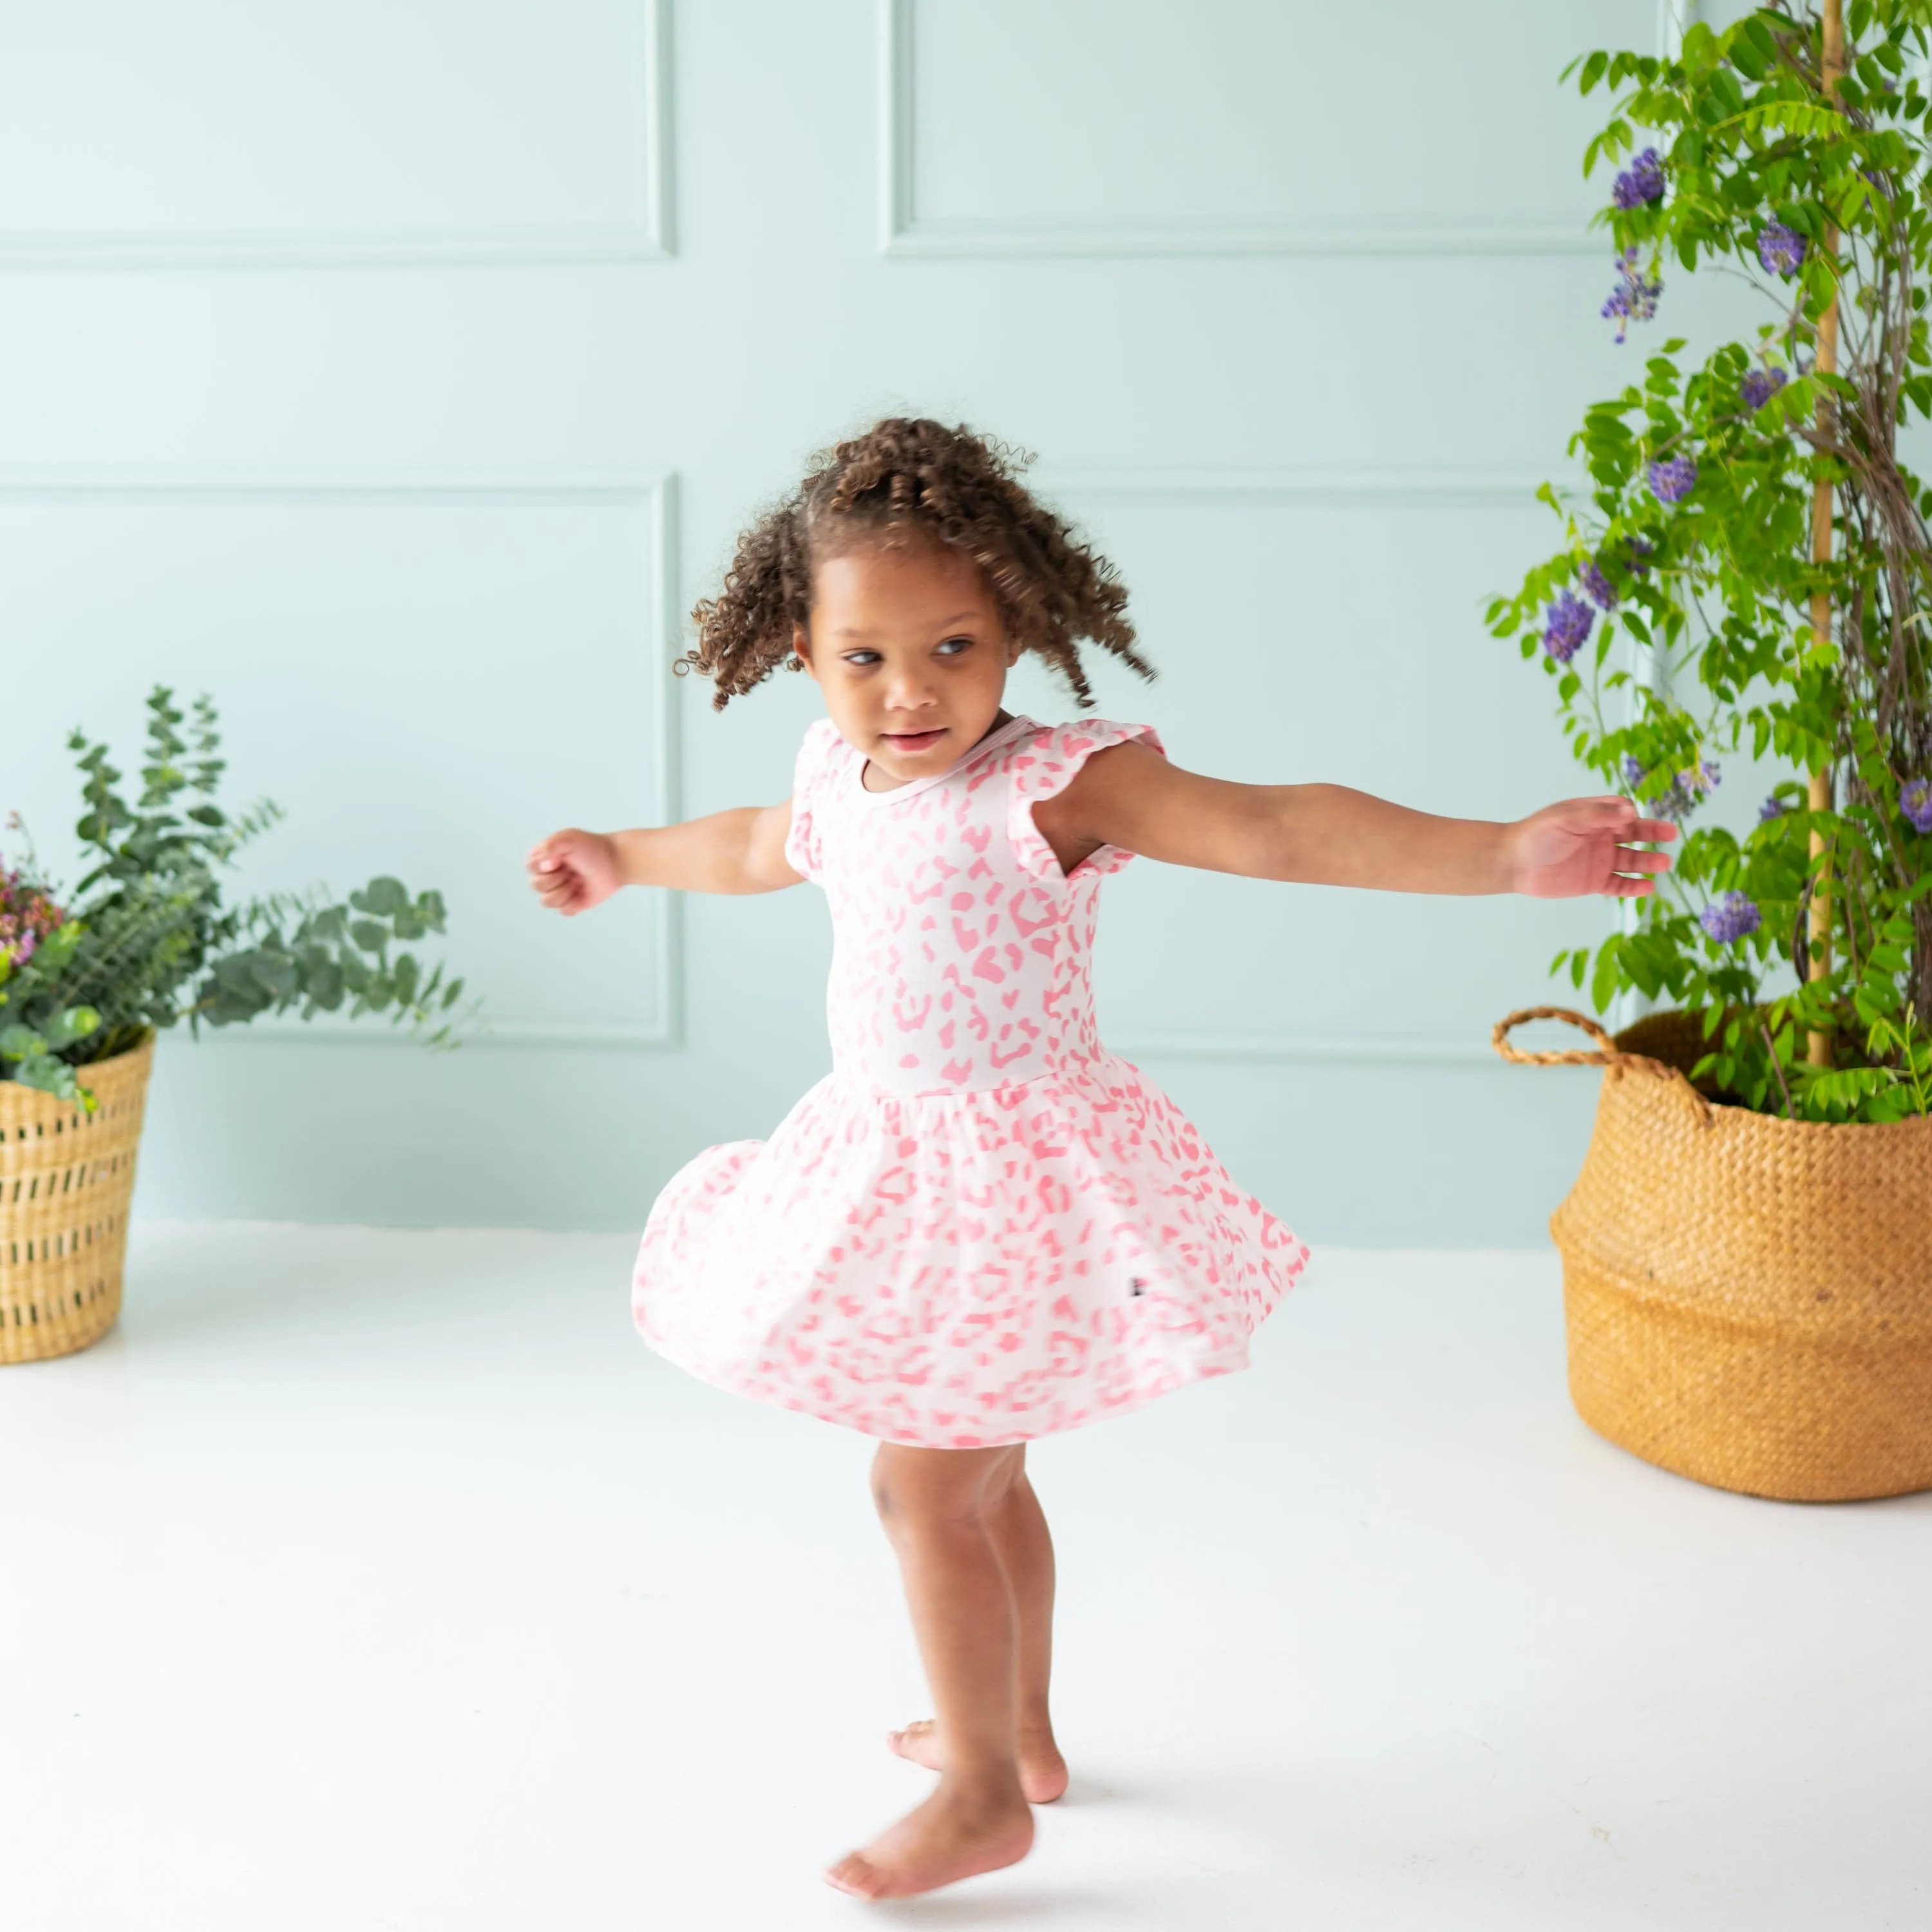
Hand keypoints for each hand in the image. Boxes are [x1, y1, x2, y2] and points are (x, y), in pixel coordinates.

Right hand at [527, 828, 622, 915]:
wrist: (616, 861)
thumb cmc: (592, 847)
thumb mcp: (568, 838)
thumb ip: (549, 846)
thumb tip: (543, 866)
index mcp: (542, 858)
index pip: (530, 867)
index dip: (544, 865)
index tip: (562, 859)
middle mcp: (547, 875)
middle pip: (536, 885)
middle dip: (557, 878)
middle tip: (572, 870)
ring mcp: (558, 891)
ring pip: (546, 901)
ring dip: (565, 891)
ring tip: (578, 881)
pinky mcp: (572, 904)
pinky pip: (564, 911)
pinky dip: (575, 902)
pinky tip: (584, 892)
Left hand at [1505, 796, 1678, 898]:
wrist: (1514, 863)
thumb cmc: (1538, 834)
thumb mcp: (1568, 818)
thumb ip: (1599, 814)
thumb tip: (1631, 810)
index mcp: (1593, 816)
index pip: (1622, 812)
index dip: (1631, 814)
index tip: (1632, 817)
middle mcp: (1599, 836)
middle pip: (1634, 834)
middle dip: (1653, 834)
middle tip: (1672, 835)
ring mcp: (1598, 859)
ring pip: (1631, 860)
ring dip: (1648, 862)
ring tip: (1665, 863)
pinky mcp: (1593, 881)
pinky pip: (1619, 884)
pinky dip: (1634, 887)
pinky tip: (1648, 887)